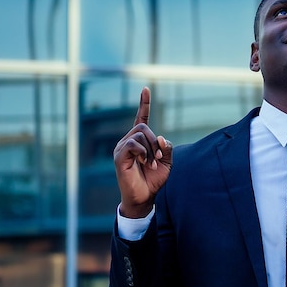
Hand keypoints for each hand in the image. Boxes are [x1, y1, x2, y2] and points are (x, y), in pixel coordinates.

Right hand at [113, 87, 172, 217]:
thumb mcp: (167, 162)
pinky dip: (142, 152)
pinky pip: (132, 144)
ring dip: (150, 149)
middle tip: (158, 157)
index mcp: (140, 141)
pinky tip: (144, 162)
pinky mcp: (119, 156)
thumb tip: (160, 136)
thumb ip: (166, 147)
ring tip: (151, 164)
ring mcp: (122, 148)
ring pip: (139, 135)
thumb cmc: (154, 180)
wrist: (145, 197)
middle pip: (143, 127)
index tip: (146, 89)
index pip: (142, 118)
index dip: (144, 104)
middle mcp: (128, 141)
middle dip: (155, 141)